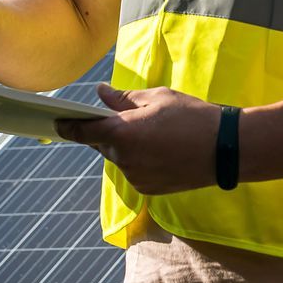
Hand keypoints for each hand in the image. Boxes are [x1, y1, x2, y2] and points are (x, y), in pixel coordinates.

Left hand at [55, 85, 221, 194]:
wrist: (225, 149)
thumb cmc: (192, 116)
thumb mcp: (157, 97)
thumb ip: (123, 99)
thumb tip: (100, 93)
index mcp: (121, 132)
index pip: (82, 131)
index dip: (68, 126)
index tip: (56, 122)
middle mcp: (123, 158)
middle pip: (102, 144)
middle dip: (107, 131)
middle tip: (127, 118)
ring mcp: (135, 176)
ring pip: (120, 157)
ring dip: (127, 146)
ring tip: (154, 133)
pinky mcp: (148, 188)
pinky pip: (134, 170)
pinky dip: (140, 160)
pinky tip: (162, 149)